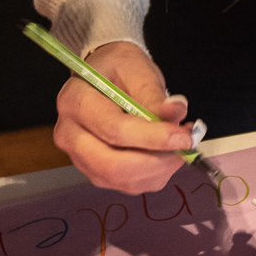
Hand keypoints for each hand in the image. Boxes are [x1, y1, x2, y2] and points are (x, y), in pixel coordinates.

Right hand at [54, 41, 198, 194]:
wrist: (103, 77)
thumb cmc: (118, 70)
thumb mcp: (137, 71)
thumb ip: (155, 95)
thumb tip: (177, 111)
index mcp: (75, 102)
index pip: (114, 130)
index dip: (153, 137)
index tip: (184, 136)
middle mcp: (70, 135)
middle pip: (113, 165)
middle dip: (157, 161)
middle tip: (185, 145)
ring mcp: (80, 159)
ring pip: (123, 180)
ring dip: (160, 168)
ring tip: (178, 145)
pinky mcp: (95, 173)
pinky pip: (129, 185)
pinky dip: (155, 174)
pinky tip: (166, 153)